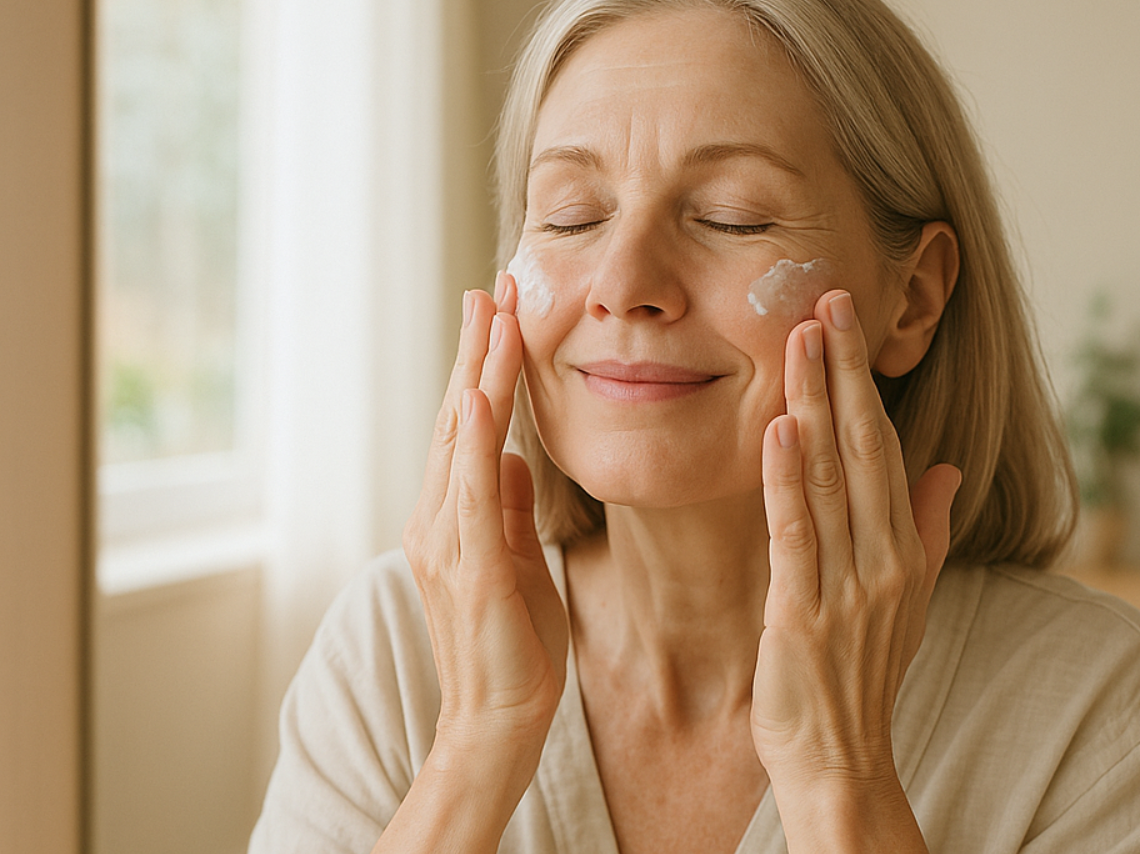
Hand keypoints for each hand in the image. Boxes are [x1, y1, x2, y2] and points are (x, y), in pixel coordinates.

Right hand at [401, 274, 567, 785]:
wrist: (499, 719)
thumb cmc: (514, 645)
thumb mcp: (515, 559)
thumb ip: (504, 507)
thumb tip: (505, 454)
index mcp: (452, 516)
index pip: (467, 427)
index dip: (482, 368)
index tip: (500, 314)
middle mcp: (438, 518)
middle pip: (456, 418)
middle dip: (476, 351)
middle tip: (491, 287)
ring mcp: (445, 540)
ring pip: (461, 440)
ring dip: (478, 373)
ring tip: (494, 315)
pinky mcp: (468, 566)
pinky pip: (469, 491)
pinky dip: (471, 440)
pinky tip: (476, 395)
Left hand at [751, 289, 959, 846]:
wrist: (839, 757)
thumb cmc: (862, 675)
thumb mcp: (909, 599)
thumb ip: (927, 529)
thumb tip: (945, 466)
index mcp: (904, 549)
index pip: (884, 447)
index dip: (863, 383)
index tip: (846, 323)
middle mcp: (883, 559)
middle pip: (864, 448)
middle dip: (843, 372)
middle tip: (828, 299)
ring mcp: (847, 586)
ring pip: (831, 479)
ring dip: (815, 405)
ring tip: (800, 340)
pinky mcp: (803, 613)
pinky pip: (797, 535)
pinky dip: (787, 481)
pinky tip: (780, 429)